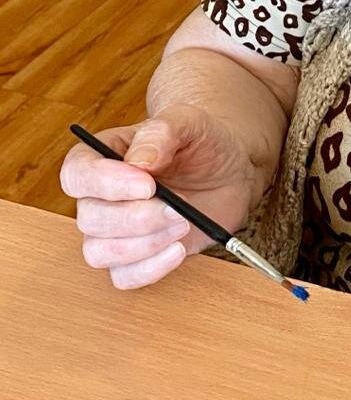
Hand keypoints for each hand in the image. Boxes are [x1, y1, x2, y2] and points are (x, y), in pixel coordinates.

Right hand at [60, 104, 258, 289]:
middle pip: (90, 218)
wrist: (226, 169)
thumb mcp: (188, 122)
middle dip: (136, 218)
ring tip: (183, 224)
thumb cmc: (200, 141)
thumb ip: (160, 134)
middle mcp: (101, 196)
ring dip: (143, 244)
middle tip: (177, 208)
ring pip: (100, 252)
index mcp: (102, 157)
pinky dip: (150, 269)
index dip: (104, 183)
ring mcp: (115, 231)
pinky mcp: (136, 258)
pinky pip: (124, 277)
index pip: (77, 174)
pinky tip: (178, 250)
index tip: (147, 184)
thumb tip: (138, 162)